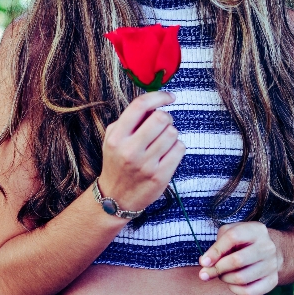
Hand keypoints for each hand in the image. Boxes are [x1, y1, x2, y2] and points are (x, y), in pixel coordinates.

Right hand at [100, 91, 184, 213]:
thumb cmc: (117, 162)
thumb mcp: (114, 138)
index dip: (158, 96)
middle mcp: (130, 150)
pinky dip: (176, 147)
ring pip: (173, 133)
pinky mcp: (160, 176)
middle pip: (161, 118)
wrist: (115, 198)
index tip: (169, 96)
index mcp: (117, 137)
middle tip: (162, 125)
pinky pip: (180, 149)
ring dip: (171, 134)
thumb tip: (155, 104)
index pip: (140, 106)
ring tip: (162, 142)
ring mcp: (146, 164)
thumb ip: (130, 119)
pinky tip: (167, 153)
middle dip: (166, 118)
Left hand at [198, 222, 280, 294]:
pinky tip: (232, 284)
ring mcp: (272, 265)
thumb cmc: (245, 241)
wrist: (272, 251)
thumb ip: (217, 245)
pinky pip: (249, 292)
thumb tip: (205, 263)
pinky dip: (235, 290)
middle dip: (218, 268)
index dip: (216, 251)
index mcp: (256, 230)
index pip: (233, 237)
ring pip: (242, 278)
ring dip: (225, 279)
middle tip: (208, 272)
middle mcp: (267, 246)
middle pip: (238, 260)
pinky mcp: (272, 281)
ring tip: (222, 275)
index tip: (203, 262)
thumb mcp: (232, 233)